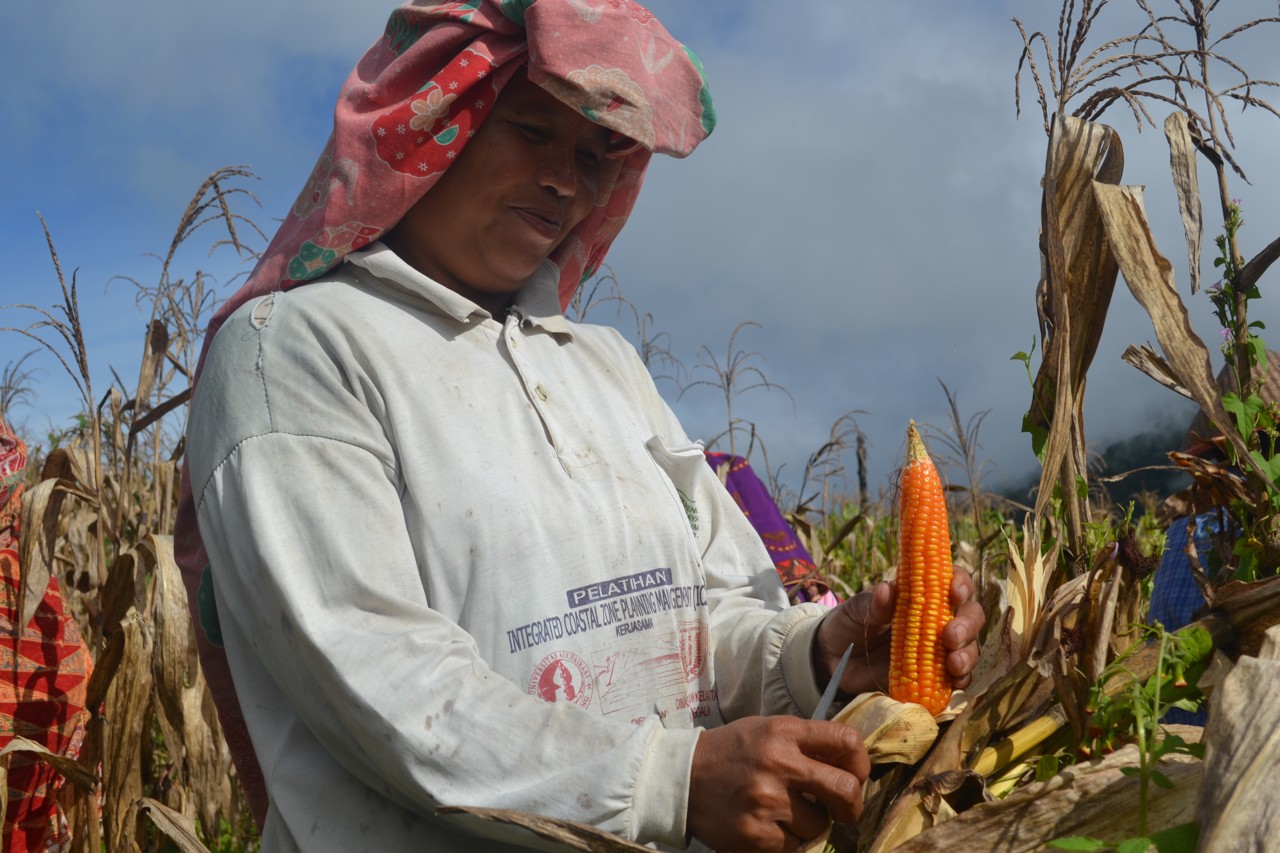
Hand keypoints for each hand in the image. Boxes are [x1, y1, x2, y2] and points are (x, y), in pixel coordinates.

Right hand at [687, 715, 869, 852]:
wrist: (682, 778)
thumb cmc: (731, 752)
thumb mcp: (766, 730)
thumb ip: (805, 742)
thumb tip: (849, 764)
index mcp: (784, 732)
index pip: (846, 740)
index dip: (861, 762)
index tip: (855, 775)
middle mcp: (779, 764)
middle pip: (845, 790)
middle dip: (852, 805)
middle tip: (844, 810)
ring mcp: (768, 801)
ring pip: (819, 825)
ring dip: (809, 824)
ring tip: (784, 814)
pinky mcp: (757, 835)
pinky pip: (794, 846)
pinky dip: (786, 841)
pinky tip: (767, 827)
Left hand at [813, 569, 984, 699]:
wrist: (833, 661)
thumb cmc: (848, 624)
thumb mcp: (855, 610)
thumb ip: (872, 603)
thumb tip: (885, 590)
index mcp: (921, 594)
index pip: (951, 582)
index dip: (960, 584)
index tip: (953, 592)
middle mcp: (936, 619)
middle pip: (969, 616)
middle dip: (967, 625)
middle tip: (951, 636)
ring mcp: (937, 649)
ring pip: (968, 647)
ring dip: (967, 655)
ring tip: (953, 664)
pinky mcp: (933, 676)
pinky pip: (956, 678)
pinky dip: (960, 680)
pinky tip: (954, 682)